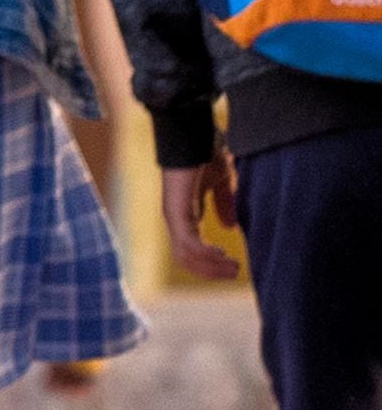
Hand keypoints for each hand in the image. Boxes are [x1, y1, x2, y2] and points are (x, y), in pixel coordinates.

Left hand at [161, 156, 240, 283]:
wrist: (195, 135)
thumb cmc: (206, 153)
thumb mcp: (222, 181)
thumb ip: (224, 203)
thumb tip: (229, 226)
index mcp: (186, 214)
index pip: (192, 249)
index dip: (210, 261)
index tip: (232, 265)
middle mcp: (177, 219)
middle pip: (187, 258)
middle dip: (210, 269)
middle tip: (234, 273)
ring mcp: (174, 217)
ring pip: (186, 256)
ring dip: (209, 266)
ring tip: (232, 268)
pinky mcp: (176, 212)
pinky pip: (187, 243)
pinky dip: (204, 253)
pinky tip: (222, 255)